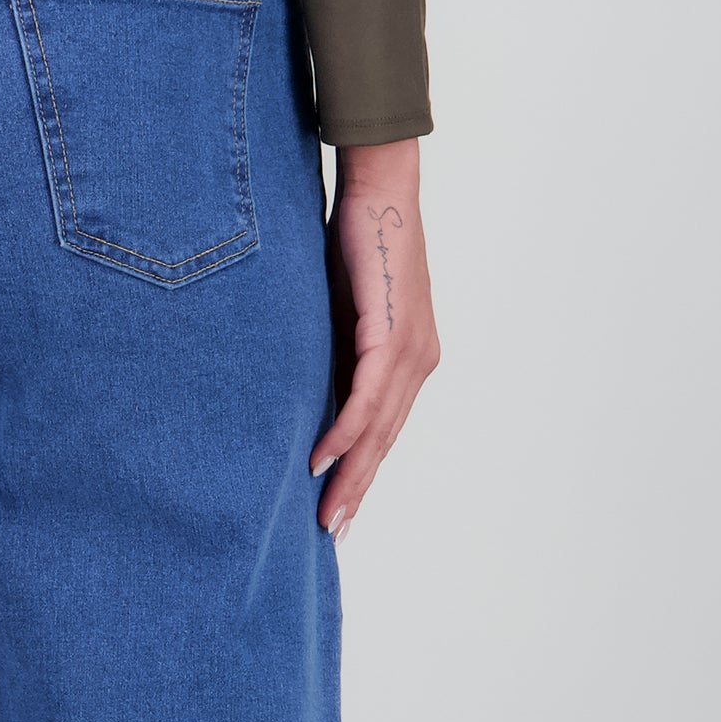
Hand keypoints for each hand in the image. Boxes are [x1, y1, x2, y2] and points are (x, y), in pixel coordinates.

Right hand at [311, 139, 439, 539]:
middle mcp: (418, 361)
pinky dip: (344, 431)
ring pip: (378, 429)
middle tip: (331, 533)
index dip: (361, 473)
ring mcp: (410, 349)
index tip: (337, 511)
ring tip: (325, 512)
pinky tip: (322, 459)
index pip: (384, 430)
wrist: (379, 188)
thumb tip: (302, 389)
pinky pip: (366, 397)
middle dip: (356, 490)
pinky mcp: (392, 333)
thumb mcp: (338, 312)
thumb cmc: (355, 242)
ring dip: (349, 474)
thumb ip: (330, 353)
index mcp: (409, 359)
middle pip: (384, 440)